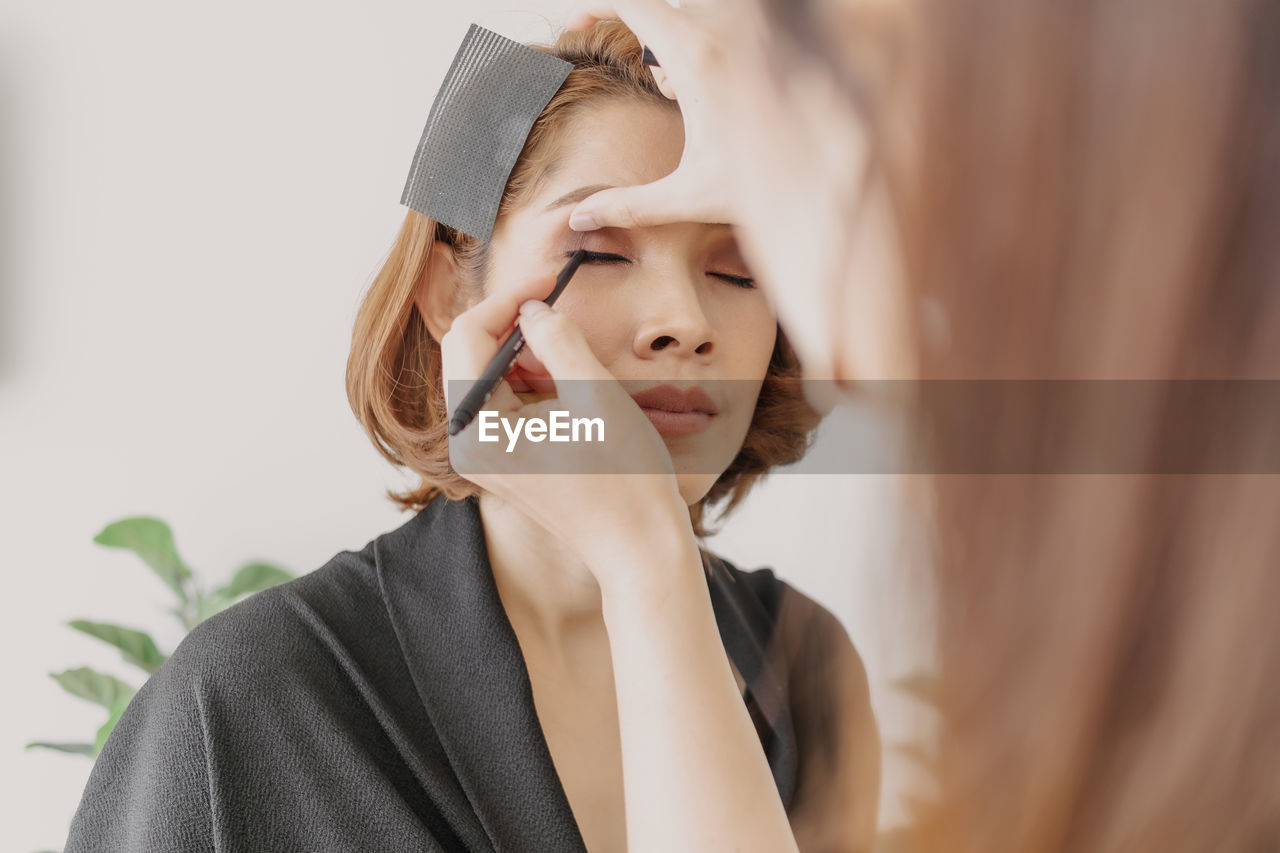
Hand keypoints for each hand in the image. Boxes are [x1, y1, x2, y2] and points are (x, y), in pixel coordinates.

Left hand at [440, 285, 692, 577]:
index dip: (508, 298)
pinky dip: (525, 380)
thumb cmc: (624, 478)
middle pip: (466, 354)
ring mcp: (481, 457)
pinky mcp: (500, 463)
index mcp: (478, 429)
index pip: (467, 337)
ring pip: (482, 376)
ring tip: (566, 349)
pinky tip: (563, 379)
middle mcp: (466, 445)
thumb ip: (558, 339)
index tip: (549, 281)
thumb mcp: (596, 394)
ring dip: (520, 351)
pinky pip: (498, 403)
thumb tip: (534, 308)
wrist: (637, 545)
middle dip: (510, 322)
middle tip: (556, 304)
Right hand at [565, 0, 765, 230]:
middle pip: (664, 8)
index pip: (632, 2)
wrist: (837, 181)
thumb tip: (577, 220)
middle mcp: (726, 26)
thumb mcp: (689, 196)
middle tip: (660, 87)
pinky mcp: (776, 38)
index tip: (579, 30)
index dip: (597, 10)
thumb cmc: (770, 188)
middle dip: (650, 39)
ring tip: (691, 93)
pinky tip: (719, 90)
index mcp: (696, 54)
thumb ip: (629, 205)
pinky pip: (730, 22)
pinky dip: (712, 43)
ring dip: (682, 41)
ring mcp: (756, 27)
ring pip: (698, 12)